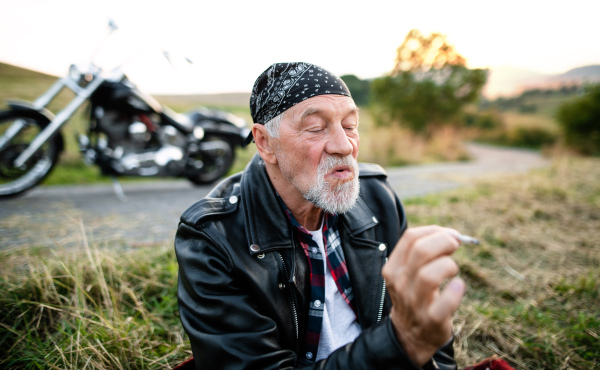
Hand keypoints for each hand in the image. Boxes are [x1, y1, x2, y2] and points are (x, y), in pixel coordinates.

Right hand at [381, 225, 464, 366]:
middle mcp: (400, 283)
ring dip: (449, 266)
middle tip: (456, 247)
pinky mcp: (431, 319)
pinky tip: (458, 286)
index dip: (434, 231)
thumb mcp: (408, 272)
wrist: (410, 334)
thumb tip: (452, 235)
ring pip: (430, 275)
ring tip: (453, 271)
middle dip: (445, 242)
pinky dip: (455, 292)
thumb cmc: (415, 295)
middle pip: (421, 251)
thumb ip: (423, 252)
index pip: (410, 237)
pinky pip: (445, 303)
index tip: (450, 235)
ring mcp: (414, 302)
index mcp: (393, 268)